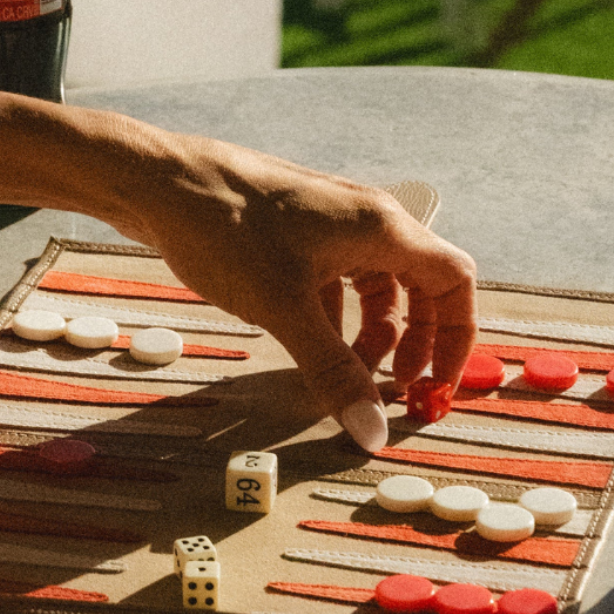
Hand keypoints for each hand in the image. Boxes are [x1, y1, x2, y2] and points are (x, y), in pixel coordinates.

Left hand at [101, 126, 477, 450]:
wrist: (157, 182)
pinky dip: (340, 316)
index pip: (454, 281)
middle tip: (397, 388)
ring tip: (350, 374)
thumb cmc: (224, 229)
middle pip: (422, 285)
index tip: (438, 382)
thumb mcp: (285, 310)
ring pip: (378, 285)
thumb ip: (334, 372)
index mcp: (381, 227)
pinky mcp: (300, 231)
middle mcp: (367, 220)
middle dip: (417, 341)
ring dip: (375, 333)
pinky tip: (312, 344)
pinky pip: (341, 278)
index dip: (457, 337)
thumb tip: (372, 430)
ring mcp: (332, 223)